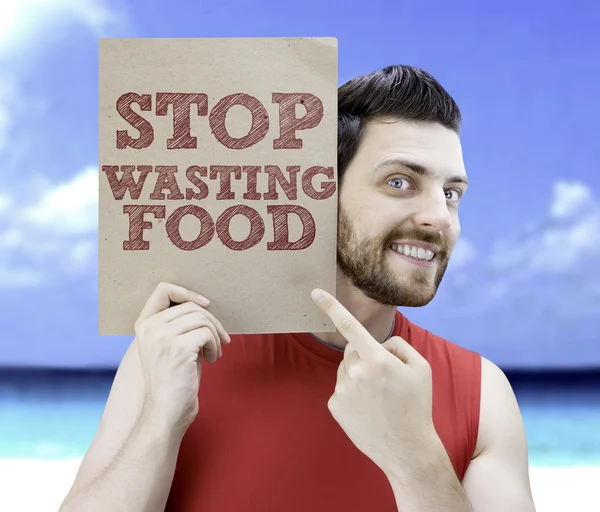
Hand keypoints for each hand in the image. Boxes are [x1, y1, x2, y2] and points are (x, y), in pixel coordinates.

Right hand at [134, 282, 230, 433]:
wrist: (165, 413)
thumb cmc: (173, 382)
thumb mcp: (171, 347)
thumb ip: (180, 326)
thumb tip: (203, 307)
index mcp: (144, 326)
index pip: (167, 293)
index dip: (190, 296)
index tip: (207, 306)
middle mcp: (150, 328)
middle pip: (191, 307)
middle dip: (212, 321)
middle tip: (222, 340)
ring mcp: (163, 337)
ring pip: (202, 319)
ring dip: (215, 335)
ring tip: (215, 353)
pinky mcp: (179, 348)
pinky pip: (207, 334)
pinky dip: (215, 346)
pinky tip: (212, 360)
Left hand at [311, 288, 435, 475]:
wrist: (407, 449)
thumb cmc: (417, 406)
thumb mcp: (421, 368)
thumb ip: (399, 346)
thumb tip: (378, 345)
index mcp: (377, 359)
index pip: (350, 326)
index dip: (331, 306)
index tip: (315, 292)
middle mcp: (356, 372)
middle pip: (351, 350)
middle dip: (364, 356)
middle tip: (384, 378)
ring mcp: (343, 390)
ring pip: (345, 369)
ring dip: (357, 374)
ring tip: (377, 397)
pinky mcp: (334, 406)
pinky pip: (341, 388)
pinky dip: (351, 392)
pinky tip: (367, 408)